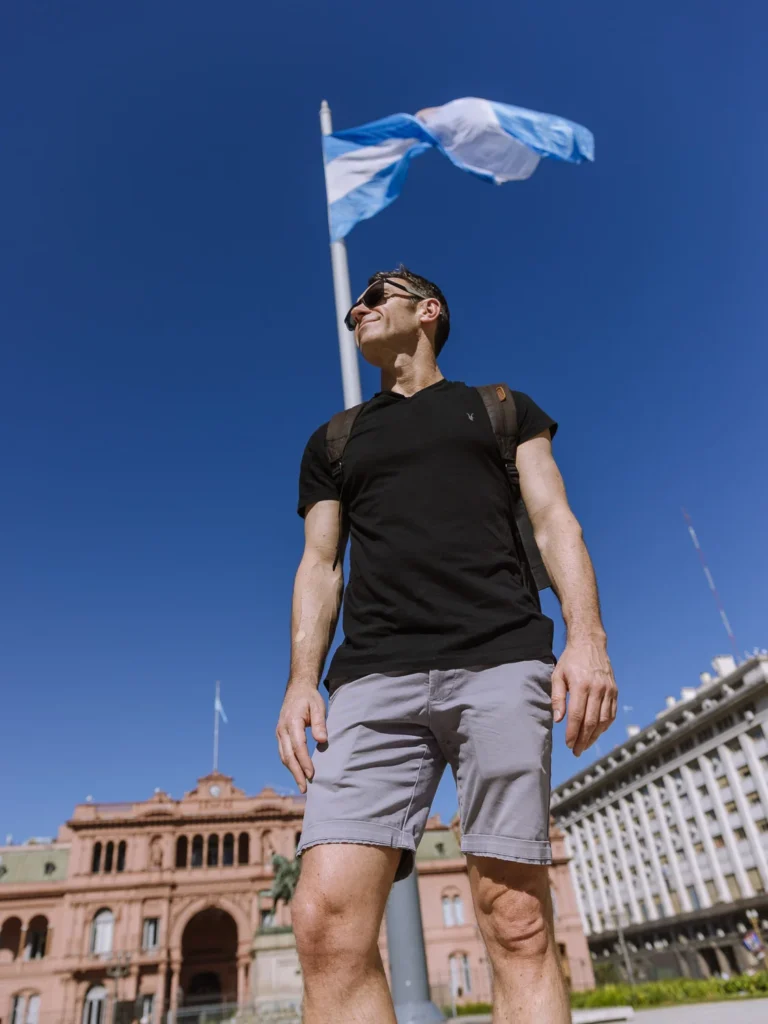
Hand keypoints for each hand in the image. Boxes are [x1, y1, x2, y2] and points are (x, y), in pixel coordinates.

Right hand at [276, 681, 327, 792]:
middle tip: (304, 788)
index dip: (304, 761)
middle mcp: (282, 729)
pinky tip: (297, 773)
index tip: (312, 774)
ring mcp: (279, 733)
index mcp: (292, 721)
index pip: (298, 745)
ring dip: (292, 772)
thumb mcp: (318, 706)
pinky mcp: (280, 736)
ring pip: (284, 756)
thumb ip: (319, 723)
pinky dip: (290, 764)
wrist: (297, 689)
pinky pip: (283, 753)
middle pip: (288, 755)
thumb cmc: (310, 698)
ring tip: (302, 785)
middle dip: (296, 773)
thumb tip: (322, 741)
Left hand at [551, 639, 616, 756]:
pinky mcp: (614, 691)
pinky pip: (611, 713)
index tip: (568, 744)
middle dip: (583, 739)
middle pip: (592, 721)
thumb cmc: (570, 660)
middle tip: (576, 750)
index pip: (577, 715)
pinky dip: (605, 726)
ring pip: (603, 720)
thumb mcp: (557, 676)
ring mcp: (608, 690)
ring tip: (584, 745)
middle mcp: (597, 689)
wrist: (589, 643)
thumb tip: (558, 720)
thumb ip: (557, 698)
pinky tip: (597, 733)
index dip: (573, 732)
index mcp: (581, 685)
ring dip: (595, 736)